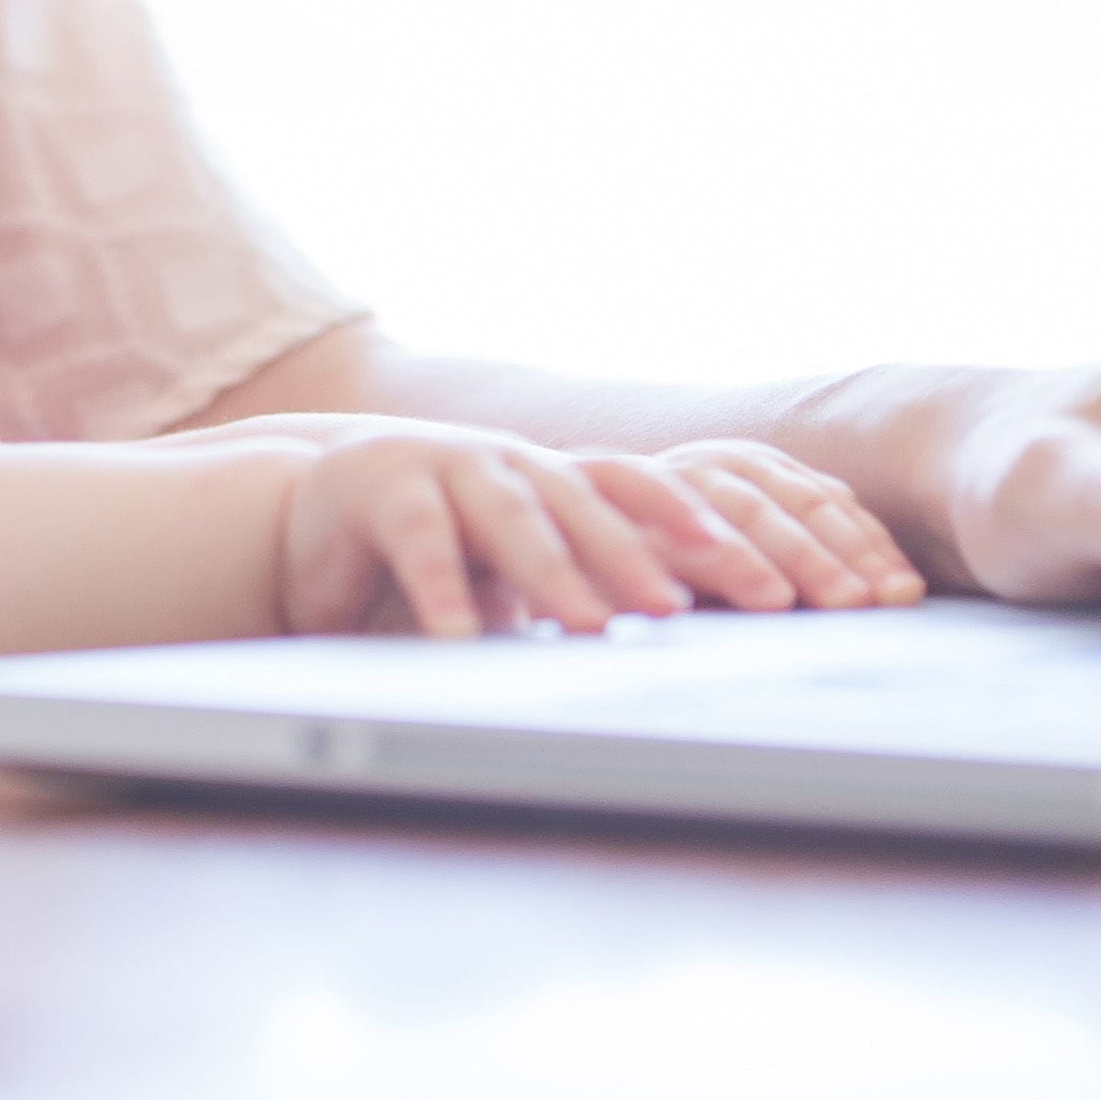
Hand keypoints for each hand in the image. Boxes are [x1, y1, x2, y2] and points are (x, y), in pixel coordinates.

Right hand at [279, 428, 919, 637]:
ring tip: (593, 624)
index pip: (653, 491)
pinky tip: (460, 637)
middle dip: (646, 556)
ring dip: (557, 569)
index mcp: (563, 476)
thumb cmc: (447, 537)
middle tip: (689, 611)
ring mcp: (451, 465)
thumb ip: (597, 580)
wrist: (326, 495)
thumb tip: (705, 635)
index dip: (712, 533)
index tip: (775, 586)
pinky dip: (441, 590)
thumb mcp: (528, 556)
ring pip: (515, 515)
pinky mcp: (383, 490)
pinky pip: (420, 540)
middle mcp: (519, 462)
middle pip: (594, 503)